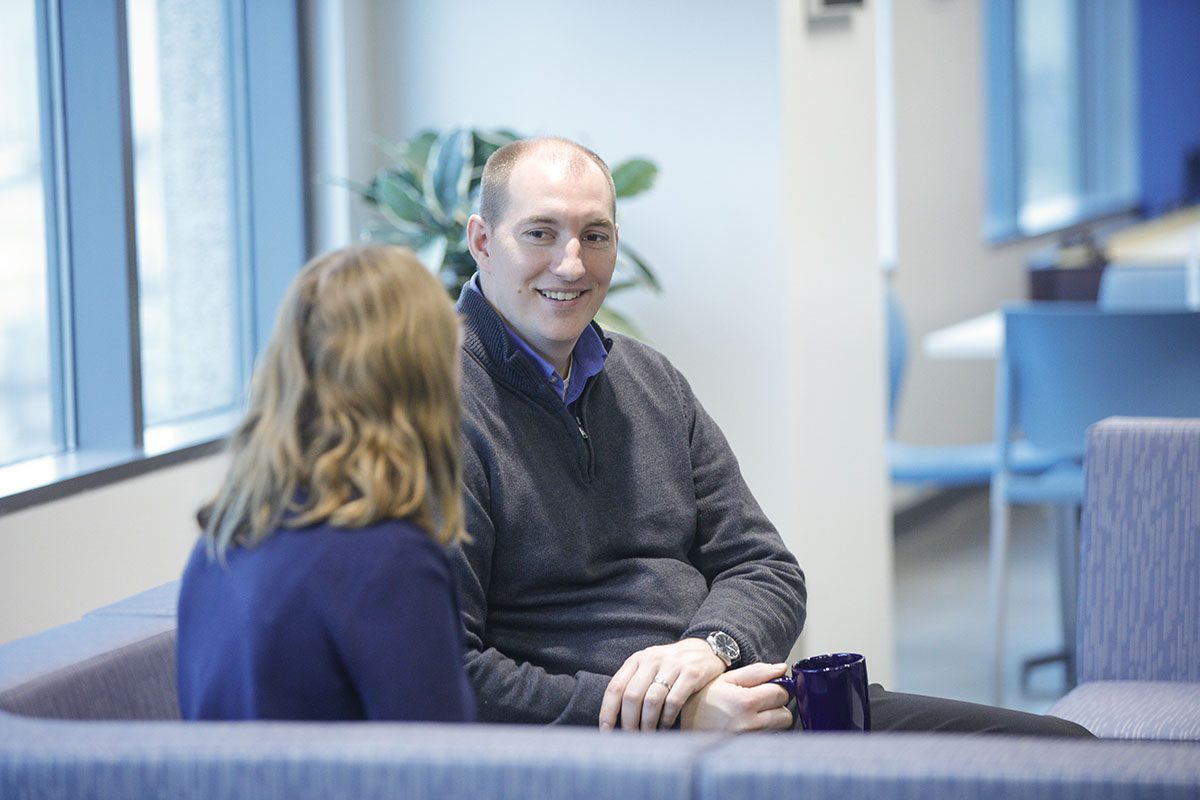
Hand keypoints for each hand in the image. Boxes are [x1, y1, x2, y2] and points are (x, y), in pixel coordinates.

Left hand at [599, 638, 726, 730]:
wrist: (705, 649)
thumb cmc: (670, 665)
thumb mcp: (649, 666)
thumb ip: (633, 683)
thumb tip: (613, 718)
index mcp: (637, 660)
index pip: (615, 687)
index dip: (607, 712)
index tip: (605, 732)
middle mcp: (652, 660)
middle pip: (632, 696)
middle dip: (629, 722)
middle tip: (630, 738)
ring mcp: (672, 665)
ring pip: (652, 700)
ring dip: (648, 723)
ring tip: (648, 735)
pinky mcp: (691, 673)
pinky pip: (673, 701)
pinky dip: (667, 718)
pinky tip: (665, 727)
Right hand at [679, 662, 792, 731]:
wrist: (680, 725)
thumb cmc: (702, 699)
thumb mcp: (725, 679)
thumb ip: (756, 672)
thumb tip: (781, 668)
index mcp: (744, 701)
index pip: (780, 693)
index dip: (776, 687)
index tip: (768, 687)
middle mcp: (748, 723)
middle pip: (785, 714)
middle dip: (777, 706)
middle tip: (760, 701)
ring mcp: (747, 740)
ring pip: (778, 728)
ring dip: (771, 719)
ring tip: (750, 714)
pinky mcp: (746, 750)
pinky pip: (767, 739)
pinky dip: (763, 732)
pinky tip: (747, 725)